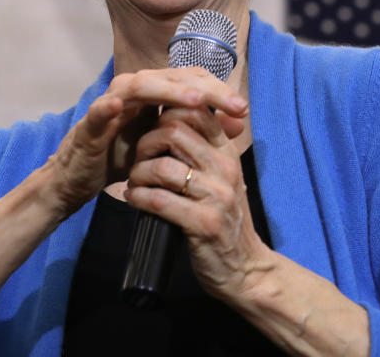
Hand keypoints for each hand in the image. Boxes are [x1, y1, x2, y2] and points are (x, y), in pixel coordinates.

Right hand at [44, 67, 248, 215]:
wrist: (81, 178)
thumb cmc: (125, 155)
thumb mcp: (169, 144)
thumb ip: (200, 130)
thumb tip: (238, 123)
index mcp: (155, 91)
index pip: (192, 80)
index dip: (219, 90)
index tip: (243, 109)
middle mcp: (135, 88)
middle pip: (174, 77)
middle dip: (206, 89)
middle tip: (233, 104)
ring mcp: (111, 101)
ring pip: (141, 85)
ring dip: (169, 90)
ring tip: (196, 100)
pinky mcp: (89, 122)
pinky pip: (99, 109)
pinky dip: (108, 105)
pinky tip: (120, 105)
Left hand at [123, 102, 270, 300]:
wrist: (245, 267)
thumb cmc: (226, 219)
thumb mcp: (222, 178)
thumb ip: (203, 152)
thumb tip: (171, 122)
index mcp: (228, 152)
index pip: (196, 111)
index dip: (165, 115)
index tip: (152, 134)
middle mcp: (225, 168)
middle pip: (173, 131)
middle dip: (146, 143)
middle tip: (138, 160)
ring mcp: (216, 196)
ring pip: (162, 167)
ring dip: (138, 174)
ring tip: (134, 183)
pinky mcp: (203, 223)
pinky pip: (158, 200)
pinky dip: (138, 198)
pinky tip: (134, 199)